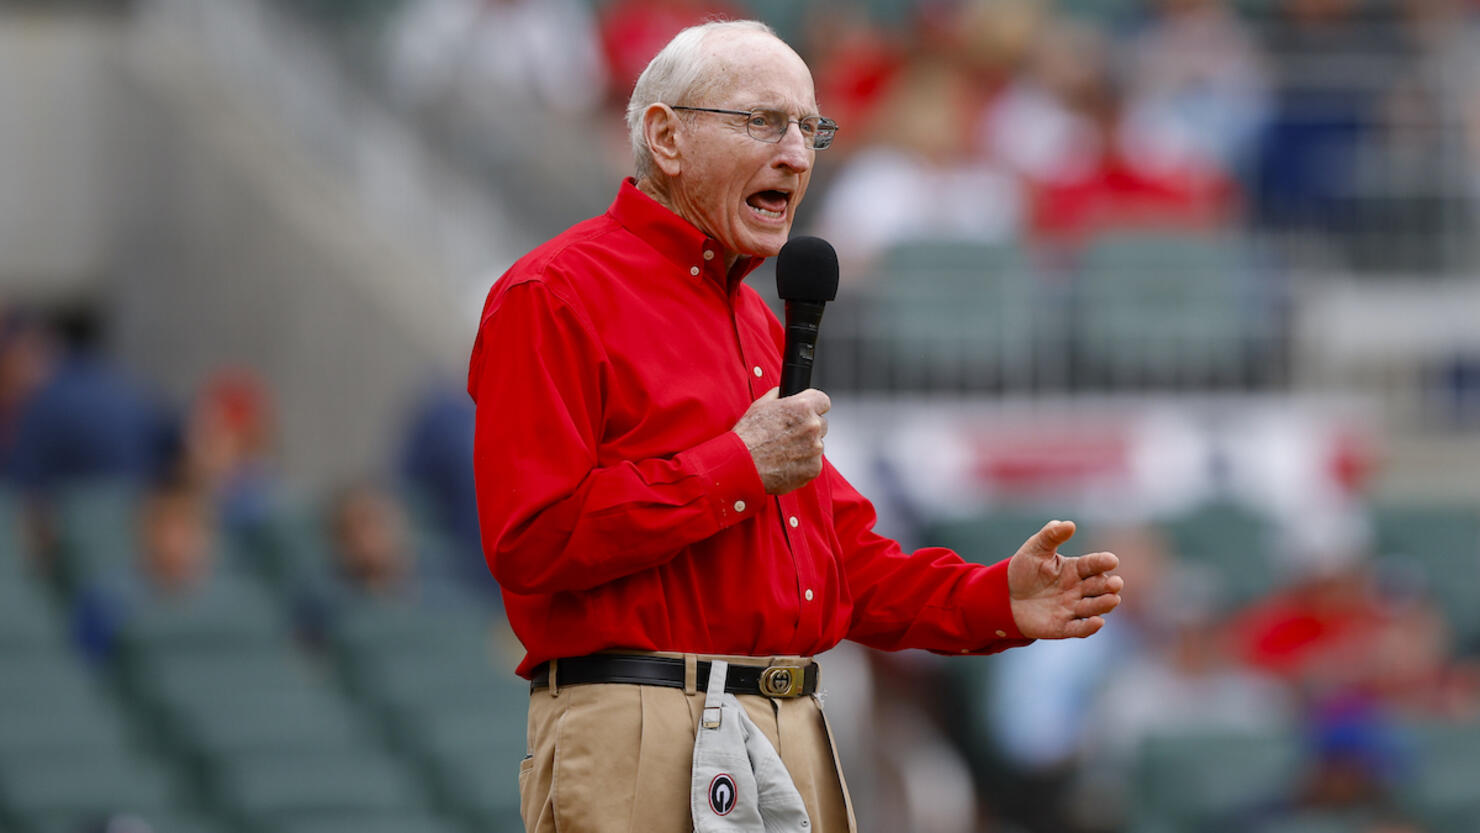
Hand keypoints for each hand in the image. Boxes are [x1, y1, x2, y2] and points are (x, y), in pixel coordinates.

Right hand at [732, 387, 829, 494]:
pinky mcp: (814, 468)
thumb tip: (783, 392)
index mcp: (802, 407)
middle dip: (809, 428)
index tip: (809, 412)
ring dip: (806, 447)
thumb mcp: (761, 405)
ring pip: (817, 444)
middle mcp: (812, 426)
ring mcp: (815, 448)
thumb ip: (779, 395)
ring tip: (784, 451)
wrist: (741, 465)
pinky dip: (803, 464)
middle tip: (789, 435)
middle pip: (821, 424)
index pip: (823, 401)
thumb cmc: (748, 435)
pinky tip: (786, 463)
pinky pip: (813, 463)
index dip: (814, 406)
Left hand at [1008, 520, 1122, 638]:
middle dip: (1108, 585)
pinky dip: (1089, 627)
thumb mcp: (1035, 549)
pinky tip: (1098, 622)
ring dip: (1104, 604)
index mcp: (1075, 569)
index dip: (1102, 562)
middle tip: (1115, 583)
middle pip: (1098, 587)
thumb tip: (1068, 524)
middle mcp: (1078, 589)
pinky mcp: (1062, 626)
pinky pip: (1078, 628)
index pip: (1092, 565)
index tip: (1112, 560)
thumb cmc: (1024, 570)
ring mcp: (1072, 608)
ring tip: (1113, 599)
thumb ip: (1051, 536)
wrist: (1005, 596)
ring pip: (1093, 607)